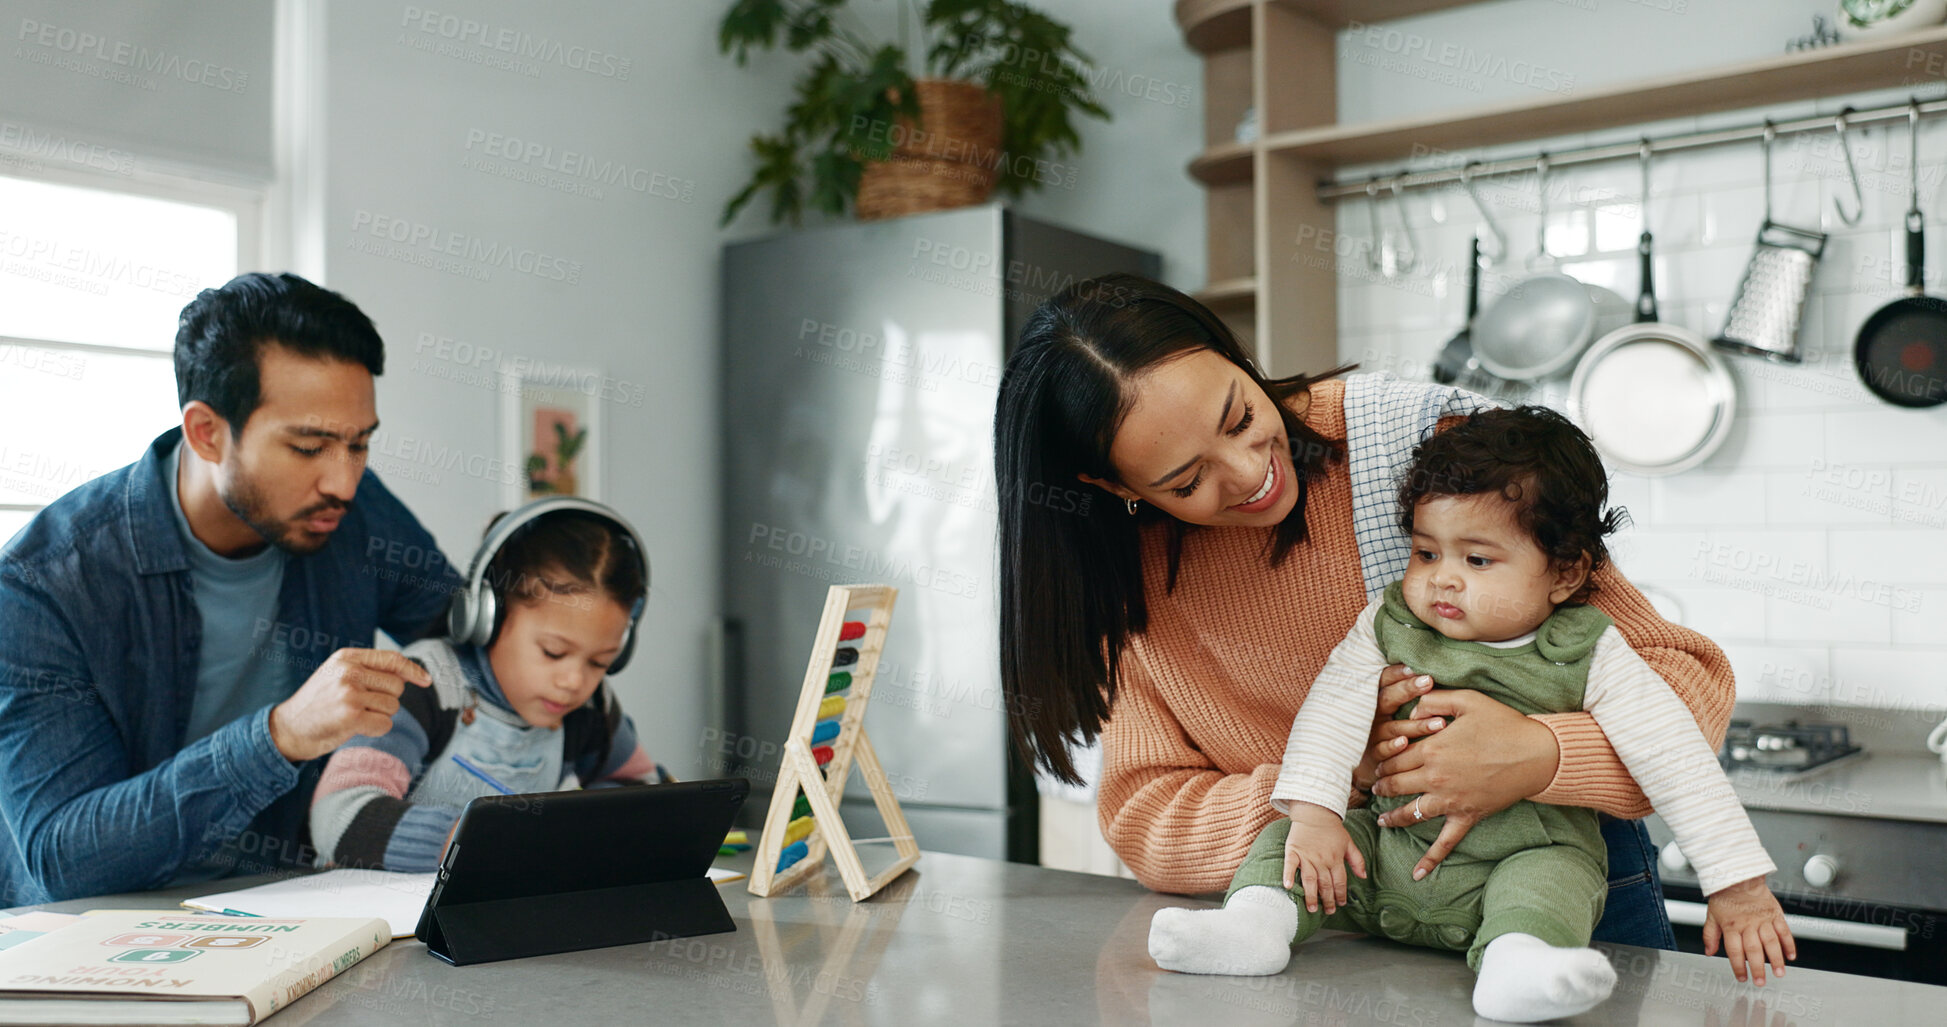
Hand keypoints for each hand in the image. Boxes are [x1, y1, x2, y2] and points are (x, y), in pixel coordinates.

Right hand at [269, 648, 432, 761]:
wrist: (288, 728)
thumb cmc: (318, 703)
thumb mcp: (337, 674)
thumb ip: (367, 669)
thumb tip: (409, 674)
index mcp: (347, 657)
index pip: (392, 659)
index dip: (413, 671)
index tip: (426, 681)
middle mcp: (349, 671)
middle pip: (397, 686)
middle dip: (386, 699)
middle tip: (362, 705)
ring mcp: (350, 693)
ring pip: (393, 706)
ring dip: (379, 715)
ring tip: (354, 715)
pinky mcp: (351, 716)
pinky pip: (385, 724)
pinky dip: (376, 730)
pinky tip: (356, 727)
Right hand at [1279, 803, 1367, 914]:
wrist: (1315, 812)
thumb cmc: (1332, 829)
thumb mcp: (1349, 843)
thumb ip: (1357, 860)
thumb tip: (1363, 877)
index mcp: (1336, 859)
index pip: (1340, 882)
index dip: (1341, 895)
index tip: (1340, 904)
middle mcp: (1322, 860)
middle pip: (1325, 884)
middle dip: (1327, 900)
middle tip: (1328, 911)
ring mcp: (1307, 856)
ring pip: (1310, 880)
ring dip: (1311, 896)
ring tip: (1311, 908)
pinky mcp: (1293, 851)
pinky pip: (1290, 865)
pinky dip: (1288, 876)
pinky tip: (1288, 887)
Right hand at [1354, 664, 1444, 793]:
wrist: (1363, 764)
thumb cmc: (1384, 731)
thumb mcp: (1388, 710)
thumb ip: (1401, 693)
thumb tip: (1430, 676)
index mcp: (1375, 699)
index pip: (1383, 681)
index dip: (1397, 673)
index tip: (1415, 667)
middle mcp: (1372, 715)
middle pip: (1387, 698)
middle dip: (1407, 689)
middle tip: (1428, 681)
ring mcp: (1371, 735)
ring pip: (1393, 727)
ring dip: (1415, 725)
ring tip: (1440, 723)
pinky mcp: (1373, 755)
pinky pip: (1383, 750)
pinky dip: (1393, 746)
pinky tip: (1405, 743)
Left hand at [1371, 689, 1559, 878]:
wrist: (1538, 754)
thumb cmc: (1504, 724)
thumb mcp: (1467, 700)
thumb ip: (1433, 700)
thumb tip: (1410, 709)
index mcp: (1432, 749)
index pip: (1394, 756)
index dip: (1383, 758)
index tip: (1378, 760)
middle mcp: (1436, 777)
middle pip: (1396, 784)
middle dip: (1381, 785)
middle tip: (1375, 786)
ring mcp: (1451, 800)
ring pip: (1410, 813)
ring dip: (1392, 817)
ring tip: (1382, 819)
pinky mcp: (1467, 816)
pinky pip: (1446, 842)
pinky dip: (1430, 859)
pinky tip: (1417, 875)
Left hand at [1703, 876, 1795, 984]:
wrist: (1738, 875)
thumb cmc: (1724, 895)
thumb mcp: (1711, 915)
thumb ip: (1710, 935)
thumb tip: (1709, 952)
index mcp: (1731, 926)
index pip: (1735, 951)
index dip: (1738, 966)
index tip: (1742, 978)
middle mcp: (1748, 924)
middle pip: (1754, 950)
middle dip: (1758, 968)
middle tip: (1761, 981)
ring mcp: (1763, 919)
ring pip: (1771, 942)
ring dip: (1776, 959)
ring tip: (1779, 973)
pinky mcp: (1775, 914)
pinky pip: (1784, 930)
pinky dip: (1789, 944)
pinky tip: (1791, 956)